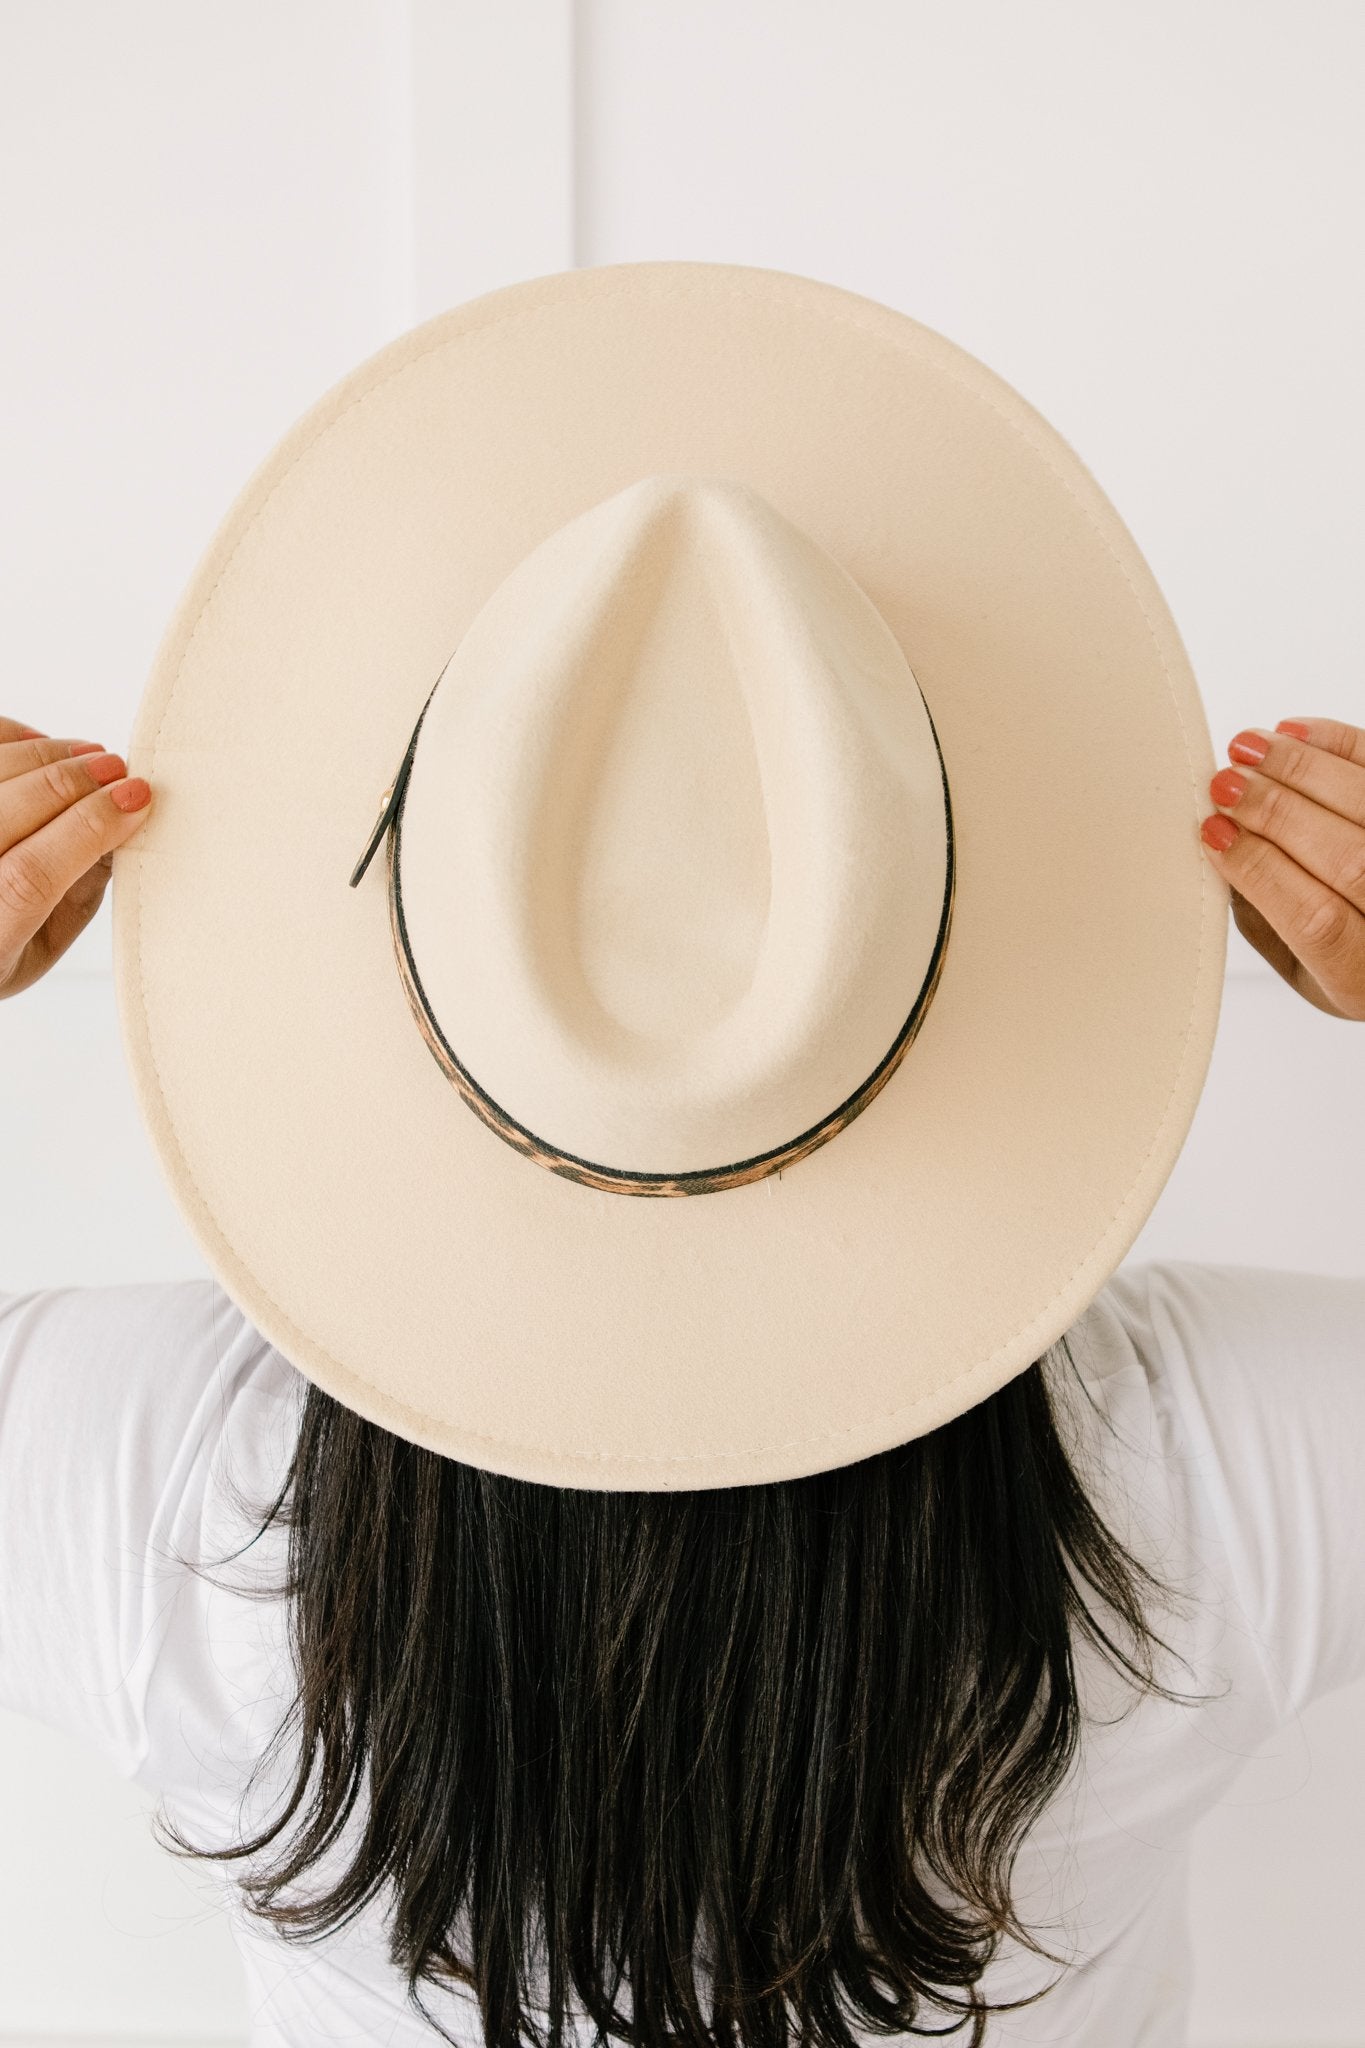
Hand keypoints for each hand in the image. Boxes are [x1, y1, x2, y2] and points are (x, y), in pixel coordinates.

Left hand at [0, 715, 152, 998]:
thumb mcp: (41, 945)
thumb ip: (83, 892)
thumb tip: (125, 825)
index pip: (30, 875)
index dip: (88, 829)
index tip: (135, 801)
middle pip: (12, 810)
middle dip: (77, 781)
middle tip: (119, 771)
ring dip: (49, 755)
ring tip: (88, 759)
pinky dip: (13, 738)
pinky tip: (40, 750)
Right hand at [1201, 717, 1364, 1018]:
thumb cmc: (1353, 956)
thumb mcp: (1304, 969)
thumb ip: (1262, 917)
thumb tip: (1223, 846)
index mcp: (1361, 977)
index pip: (1316, 918)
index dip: (1259, 869)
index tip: (1214, 833)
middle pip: (1348, 858)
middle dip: (1274, 813)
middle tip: (1226, 785)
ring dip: (1301, 769)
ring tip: (1251, 750)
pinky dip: (1339, 742)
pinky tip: (1294, 734)